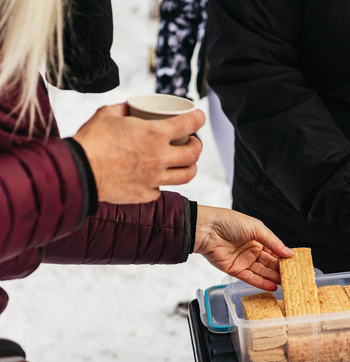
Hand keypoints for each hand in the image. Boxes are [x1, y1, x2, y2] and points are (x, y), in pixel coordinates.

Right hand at [73, 103, 205, 203]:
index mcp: (154, 134)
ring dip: (189, 167)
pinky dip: (161, 184)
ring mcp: (155, 178)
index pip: (189, 124)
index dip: (198, 118)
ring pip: (187, 175)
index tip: (199, 117)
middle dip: (197, 146)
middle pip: (194, 153)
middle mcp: (160, 157)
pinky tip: (156, 179)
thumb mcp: (107, 114)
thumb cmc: (90, 141)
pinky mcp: (146, 194)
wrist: (78, 171)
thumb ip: (124, 109)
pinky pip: (161, 190)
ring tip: (185, 163)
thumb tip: (131, 107)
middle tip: (192, 142)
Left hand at [194, 205, 293, 290]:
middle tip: (293, 277)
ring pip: (262, 272)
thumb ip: (273, 242)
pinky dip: (261, 283)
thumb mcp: (256, 228)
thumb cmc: (228, 222)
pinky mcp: (235, 270)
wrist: (206, 229)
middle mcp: (251, 251)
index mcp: (257, 238)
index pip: (274, 250)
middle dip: (281, 270)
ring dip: (273, 278)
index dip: (284, 258)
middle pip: (269, 263)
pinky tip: (272, 286)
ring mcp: (243, 261)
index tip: (295, 265)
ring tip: (286, 284)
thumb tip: (289, 253)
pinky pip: (250, 278)